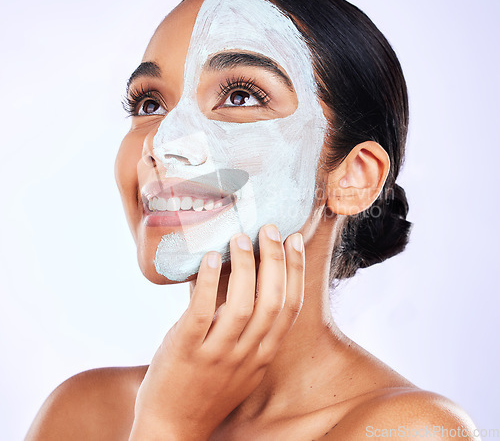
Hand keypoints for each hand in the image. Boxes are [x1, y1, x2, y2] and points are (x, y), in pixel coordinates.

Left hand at [129, 224, 304, 440]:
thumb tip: (249, 280)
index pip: (289, 308)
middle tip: (269, 229)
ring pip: (242, 306)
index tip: (295, 240)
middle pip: (272, 302)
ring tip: (240, 238)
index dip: (295, 271)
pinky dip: (210, 283)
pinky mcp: (187, 351)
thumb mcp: (242, 365)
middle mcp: (246, 355)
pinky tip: (212, 258)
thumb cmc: (208, 389)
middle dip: (275, 261)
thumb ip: (250, 331)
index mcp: (263, 355)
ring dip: (246, 267)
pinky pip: (202, 312)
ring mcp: (217, 355)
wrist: (173, 427)